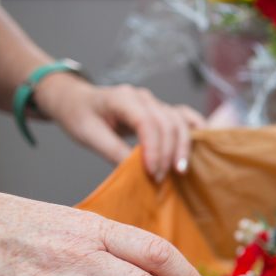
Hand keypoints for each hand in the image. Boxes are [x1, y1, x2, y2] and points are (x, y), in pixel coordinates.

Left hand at [35, 74, 205, 182]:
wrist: (76, 101)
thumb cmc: (79, 115)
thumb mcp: (89, 135)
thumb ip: (113, 151)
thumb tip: (138, 172)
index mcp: (122, 97)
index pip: (147, 122)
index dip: (153, 149)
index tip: (152, 172)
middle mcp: (143, 97)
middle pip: (167, 123)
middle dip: (167, 153)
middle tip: (159, 179)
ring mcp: (155, 102)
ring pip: (179, 122)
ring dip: (182, 147)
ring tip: (178, 170)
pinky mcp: (162, 110)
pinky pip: (185, 117)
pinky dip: (195, 131)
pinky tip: (199, 147)